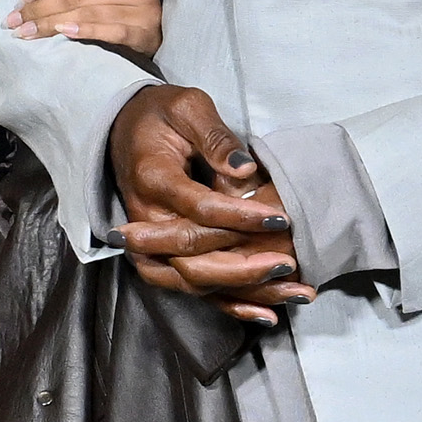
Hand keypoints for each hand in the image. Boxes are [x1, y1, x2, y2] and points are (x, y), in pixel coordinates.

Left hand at [9, 0, 162, 56]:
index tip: (22, 0)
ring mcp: (142, 11)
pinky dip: (85, 31)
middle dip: (41, 9)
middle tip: (15, 22)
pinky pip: (110, 32)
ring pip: (87, 14)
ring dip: (52, 24)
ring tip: (28, 32)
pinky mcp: (145, 35)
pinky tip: (63, 33)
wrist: (169, 26)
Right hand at [110, 83, 308, 326]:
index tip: (280, 218)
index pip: (199, 208)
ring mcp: (153, 246)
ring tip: (296, 292)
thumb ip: (215, 135)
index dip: (240, 217)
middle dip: (246, 266)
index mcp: (153, 180)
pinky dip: (232, 306)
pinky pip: (196, 291)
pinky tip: (269, 315)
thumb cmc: (161, 115)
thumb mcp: (187, 106)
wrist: (124, 130)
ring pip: (197, 282)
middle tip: (289, 262)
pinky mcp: (164, 259)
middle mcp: (148, 220)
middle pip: (194, 258)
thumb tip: (245, 168)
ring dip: (248, 293)